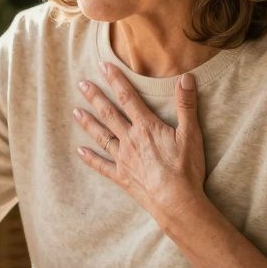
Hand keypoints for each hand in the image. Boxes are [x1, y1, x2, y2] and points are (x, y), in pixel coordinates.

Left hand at [72, 62, 206, 227]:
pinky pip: (102, 166)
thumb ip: (186, 105)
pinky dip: (90, 159)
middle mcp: (130, 140)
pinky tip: (79, 152)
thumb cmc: (185, 169)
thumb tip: (186, 78)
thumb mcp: (191, 134)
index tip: (103, 66)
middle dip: (95, 97)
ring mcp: (123, 159)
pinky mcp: (122, 177)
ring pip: (102, 136)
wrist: (176, 201)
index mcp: (146, 127)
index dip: (116, 80)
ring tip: (75, 112)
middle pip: (109, 114)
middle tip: (81, 84)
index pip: (128, 98)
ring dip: (88, 123)